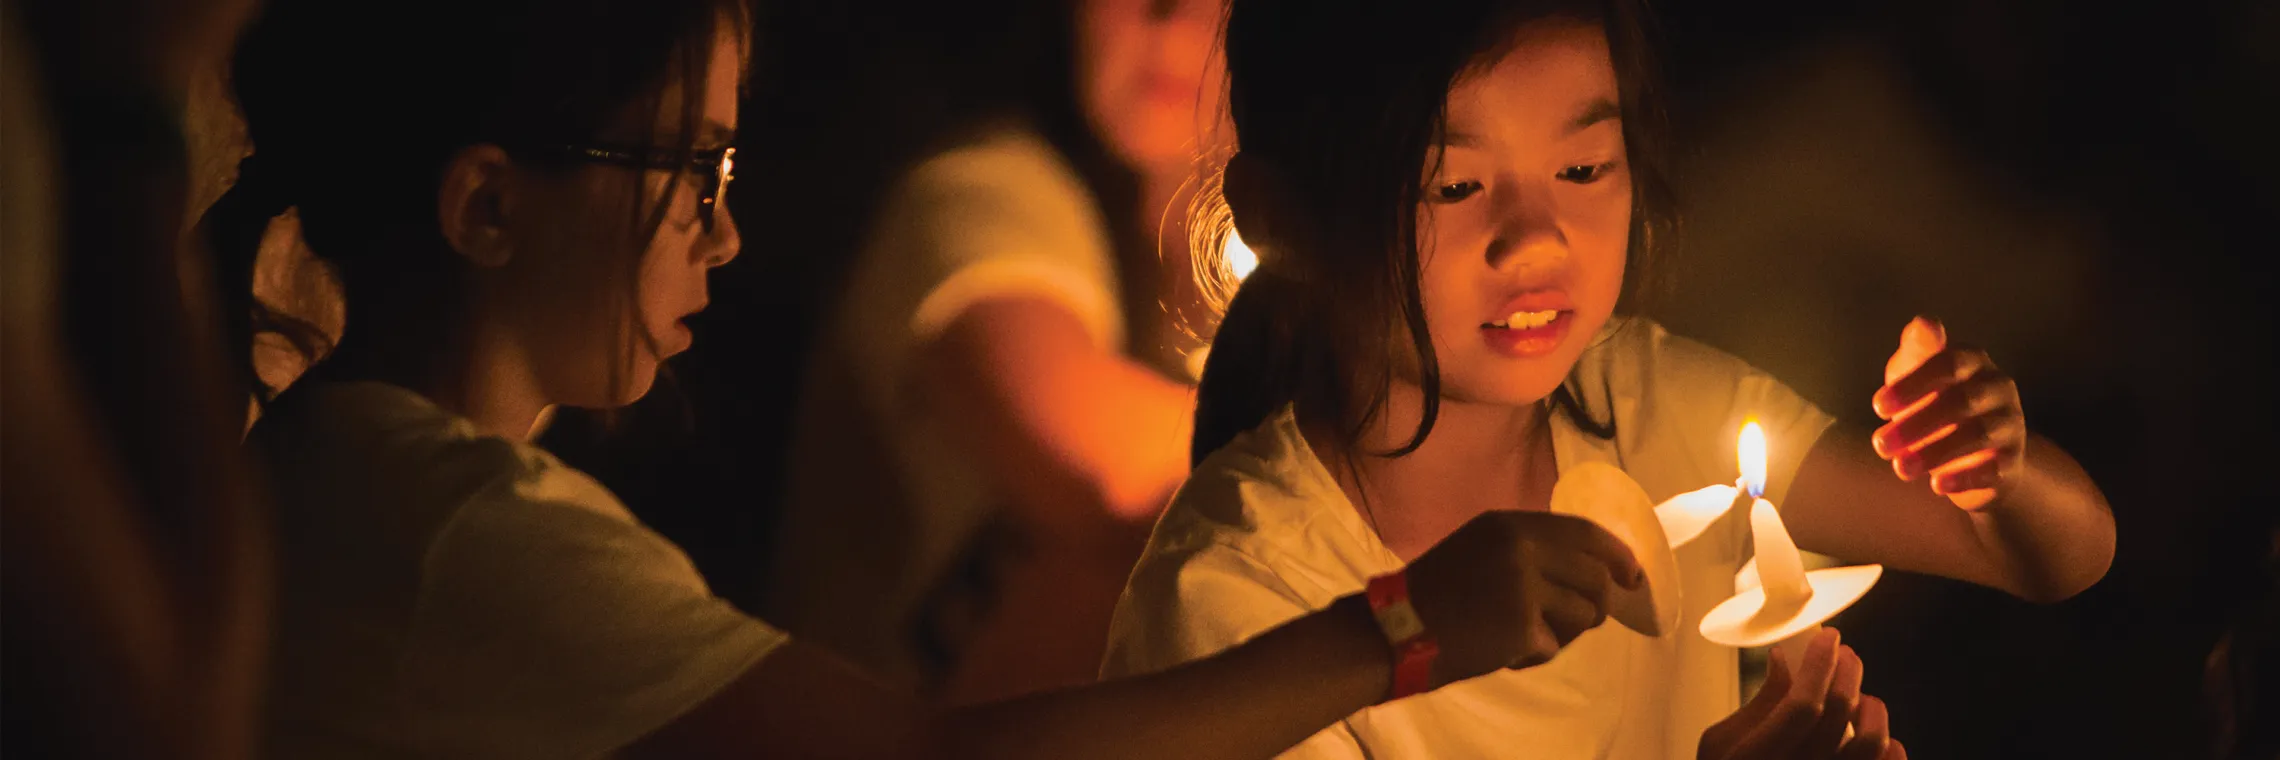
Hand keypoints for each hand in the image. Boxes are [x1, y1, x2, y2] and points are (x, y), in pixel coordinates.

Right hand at [1403, 511, 1644, 686]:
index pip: (1585, 532)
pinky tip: (1504, 650)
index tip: (1633, 575)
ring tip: (1531, 635)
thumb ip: (1531, 550)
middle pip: (1596, 576)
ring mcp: (1522, 585)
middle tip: (1589, 618)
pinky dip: (1534, 654)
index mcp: (1511, 523)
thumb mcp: (1482, 548)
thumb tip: (1594, 570)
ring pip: (1583, 613)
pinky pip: (1552, 645)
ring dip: (1566, 631)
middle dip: (1600, 603)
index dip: (1617, 555)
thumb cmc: (1438, 592)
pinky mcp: (1520, 624)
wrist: (1397, 628)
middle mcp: (1521, 547)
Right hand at [1699, 628, 1903, 759]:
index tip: (1827, 638)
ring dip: (1871, 708)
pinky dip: (1891, 748)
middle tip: (1845, 655)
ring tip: (1861, 699)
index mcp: (1757, 757)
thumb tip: (1782, 661)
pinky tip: (1880, 735)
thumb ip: (1756, 704)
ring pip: (1870, 741)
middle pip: (1838, 712)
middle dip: (1847, 671)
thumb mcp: (1720, 743)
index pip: (1802, 704)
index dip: (1820, 664)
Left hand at [1872, 316, 2024, 509]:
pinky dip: (1964, 477)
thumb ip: (1917, 349)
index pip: (1947, 364)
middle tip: (1880, 444)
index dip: (1912, 384)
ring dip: (1934, 452)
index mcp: (1972, 360)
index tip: (1877, 407)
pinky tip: (1936, 485)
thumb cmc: (1934, 399)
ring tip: (1899, 468)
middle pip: (1961, 402)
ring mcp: (2010, 424)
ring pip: (1978, 435)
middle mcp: (1998, 388)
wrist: (1972, 451)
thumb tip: (1925, 323)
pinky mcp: (2012, 461)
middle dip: (1916, 423)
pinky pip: (1994, 468)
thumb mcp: (1917, 372)